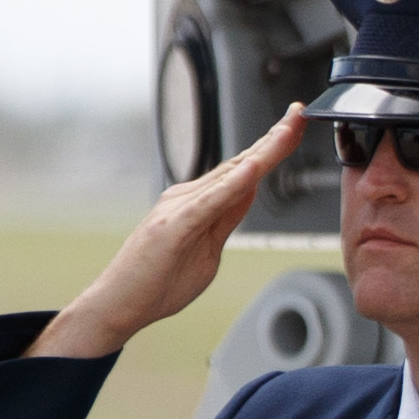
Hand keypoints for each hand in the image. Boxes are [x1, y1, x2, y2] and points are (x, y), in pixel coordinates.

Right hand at [35, 111, 299, 362]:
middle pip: (240, 164)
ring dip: (262, 152)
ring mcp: (178, 208)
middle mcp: (187, 196)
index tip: (294, 127)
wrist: (119, 304)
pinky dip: (233, 184)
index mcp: (197, 202)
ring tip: (287, 130)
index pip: (242, 170)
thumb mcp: (207, 248)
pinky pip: (210, 203)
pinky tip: (253, 168)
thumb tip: (248, 191)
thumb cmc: (158, 282)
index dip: (270, 148)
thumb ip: (227, 217)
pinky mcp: (173, 226)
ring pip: (230, 176)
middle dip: (273, 139)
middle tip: (300, 113)